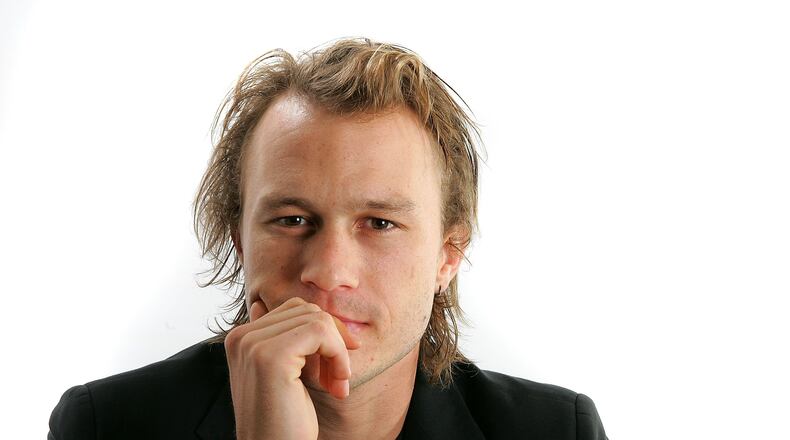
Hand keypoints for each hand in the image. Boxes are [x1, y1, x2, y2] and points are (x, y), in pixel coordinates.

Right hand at [224, 297, 360, 439]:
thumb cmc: (283, 421)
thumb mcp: (284, 374)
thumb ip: (286, 341)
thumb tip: (307, 313)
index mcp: (241, 339)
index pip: (293, 310)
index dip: (323, 334)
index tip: (333, 366)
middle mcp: (241, 337)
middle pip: (307, 310)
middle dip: (332, 341)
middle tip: (337, 378)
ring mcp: (253, 345)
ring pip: (317, 319)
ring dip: (338, 352)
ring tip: (336, 384)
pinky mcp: (271, 356)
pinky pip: (321, 331)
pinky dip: (338, 355)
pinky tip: (336, 384)